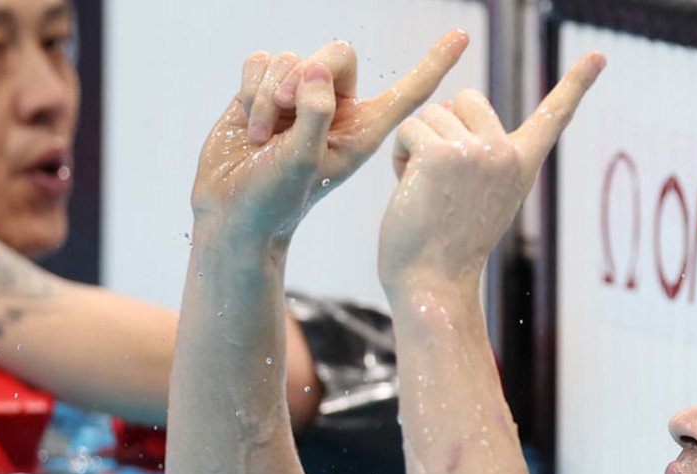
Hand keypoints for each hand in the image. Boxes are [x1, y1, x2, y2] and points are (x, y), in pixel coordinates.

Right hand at [191, 31, 470, 242]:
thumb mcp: (303, 160)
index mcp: (363, 130)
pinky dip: (251, 88)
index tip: (463, 36)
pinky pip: (261, 62)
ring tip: (263, 136)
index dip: (435, 63)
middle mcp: (335, 109)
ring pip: (291, 59)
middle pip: (337, 54)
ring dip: (270, 93)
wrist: (233, 214)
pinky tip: (249, 123)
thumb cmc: (275, 199)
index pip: (408, 91)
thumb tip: (316, 70)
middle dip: (307, 74)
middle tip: (286, 108)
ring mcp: (300, 99)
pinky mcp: (265, 92)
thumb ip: (316, 113)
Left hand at [378, 52, 605, 295]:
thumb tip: (462, 107)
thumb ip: (488, 157)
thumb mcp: (487, 197)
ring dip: (418, 144)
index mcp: (522, 164)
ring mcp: (475, 151)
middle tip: (441, 176)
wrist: (434, 284)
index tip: (600, 56)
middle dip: (444, 127)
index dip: (577, 83)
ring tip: (425, 188)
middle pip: (466, 98)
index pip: (554, 115)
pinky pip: (409, 130)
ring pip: (432, 113)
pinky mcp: (439, 153)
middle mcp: (505, 153)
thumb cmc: (449, 246)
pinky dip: (400, 156)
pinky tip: (409, 188)